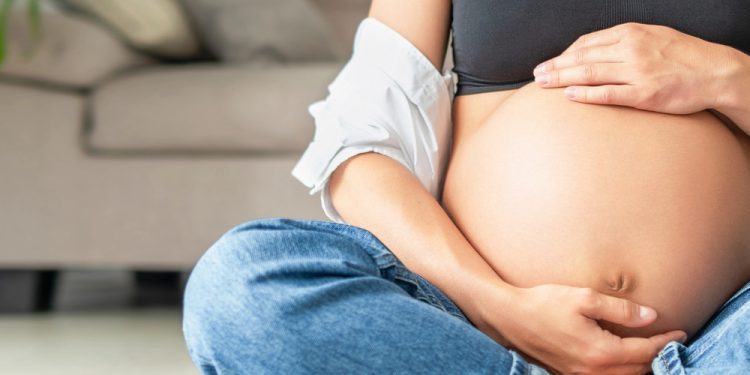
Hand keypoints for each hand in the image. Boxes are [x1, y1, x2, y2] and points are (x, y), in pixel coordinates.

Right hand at [474, 284, 686, 374]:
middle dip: (656, 356)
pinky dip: (620, 370)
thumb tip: (650, 316)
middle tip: (669, 341)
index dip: (665, 342)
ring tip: (650, 350)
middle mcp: (592, 371)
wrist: (509, 317)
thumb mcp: (583, 298)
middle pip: (638, 370)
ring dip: (640, 366)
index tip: (680, 331)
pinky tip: (621, 357)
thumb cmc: (543, 303)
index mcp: (600, 352)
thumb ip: (620, 309)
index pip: (645, 352)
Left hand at [532, 22, 736, 114]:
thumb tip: (594, 51)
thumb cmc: (683, 56)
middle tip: (536, 74)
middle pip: (582, 58)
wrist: (716, 72)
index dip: (564, 54)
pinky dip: (585, 95)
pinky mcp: (644, 94)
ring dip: (561, 79)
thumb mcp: (653, 36)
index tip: (550, 63)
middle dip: (555, 66)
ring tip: (543, 84)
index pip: (587, 43)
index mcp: (632, 34)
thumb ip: (624, 42)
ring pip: (589, 74)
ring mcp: (637, 72)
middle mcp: (631, 50)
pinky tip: (568, 96)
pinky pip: (607, 95)